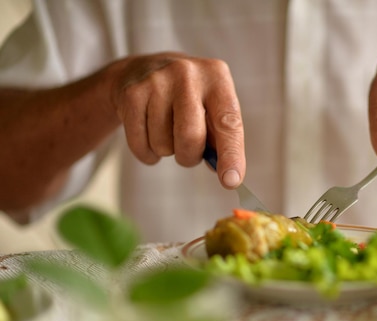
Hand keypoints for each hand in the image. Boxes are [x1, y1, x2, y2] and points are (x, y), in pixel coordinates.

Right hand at [110, 52, 244, 187]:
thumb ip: (222, 140)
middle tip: (187, 151)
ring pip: (163, 144)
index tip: (231, 181)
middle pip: (190, 137)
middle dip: (189, 156)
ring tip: (166, 131)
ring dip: (166, 151)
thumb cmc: (189, 99)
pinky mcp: (132, 94)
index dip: (231, 154)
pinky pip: (140, 144)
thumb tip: (227, 175)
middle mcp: (187, 74)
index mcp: (217, 77)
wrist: (143, 70)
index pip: (228, 122)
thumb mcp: (212, 109)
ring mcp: (157, 81)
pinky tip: (149, 135)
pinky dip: (147, 153)